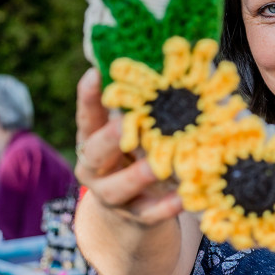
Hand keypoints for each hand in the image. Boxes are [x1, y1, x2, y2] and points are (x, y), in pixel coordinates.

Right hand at [75, 68, 182, 225]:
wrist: (134, 212)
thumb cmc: (140, 154)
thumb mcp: (140, 130)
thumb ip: (151, 104)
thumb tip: (186, 57)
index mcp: (94, 139)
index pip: (88, 115)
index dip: (89, 96)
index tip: (95, 73)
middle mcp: (96, 167)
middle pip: (95, 152)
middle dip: (109, 138)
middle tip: (124, 125)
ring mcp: (112, 195)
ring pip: (118, 186)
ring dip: (137, 175)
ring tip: (156, 167)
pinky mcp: (135, 217)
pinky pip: (149, 214)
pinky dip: (165, 207)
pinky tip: (183, 198)